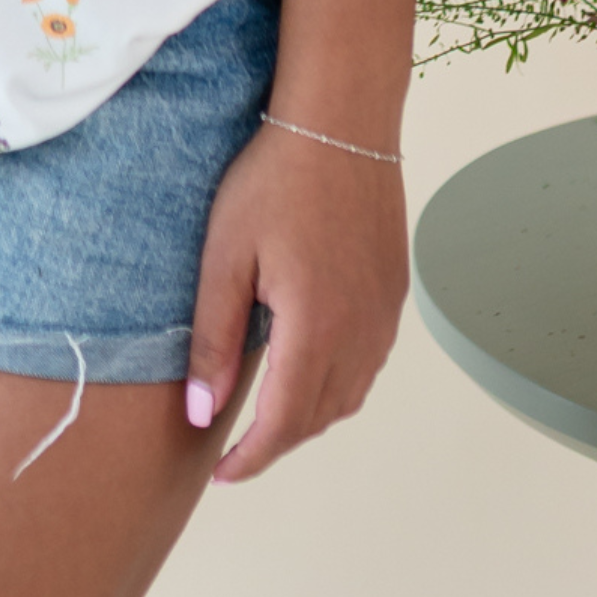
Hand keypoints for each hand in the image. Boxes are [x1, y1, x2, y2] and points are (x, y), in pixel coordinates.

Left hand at [182, 114, 408, 482]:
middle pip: (319, 418)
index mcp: (314, 329)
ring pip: (350, 395)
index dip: (250, 459)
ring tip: (267, 414)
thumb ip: (213, 339)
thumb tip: (202, 413)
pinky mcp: (394, 292)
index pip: (283, 424)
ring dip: (309, 416)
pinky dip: (338, 383)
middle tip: (235, 449)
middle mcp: (360, 332)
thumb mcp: (224, 257)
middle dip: (277, 443)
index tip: (221, 474)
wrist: (339, 123)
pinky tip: (309, 366)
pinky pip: (369, 362)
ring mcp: (384, 314)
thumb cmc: (274, 180)